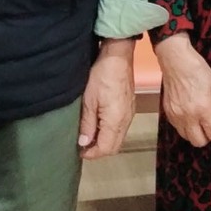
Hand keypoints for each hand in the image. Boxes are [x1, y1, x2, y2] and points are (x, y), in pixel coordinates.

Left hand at [78, 38, 135, 159]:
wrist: (118, 57)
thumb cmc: (102, 76)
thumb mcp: (89, 101)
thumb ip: (87, 124)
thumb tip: (84, 143)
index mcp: (116, 121)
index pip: (106, 148)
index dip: (92, 154)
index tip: (80, 152)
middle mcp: (126, 121)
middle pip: (115, 147)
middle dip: (99, 150)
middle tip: (83, 147)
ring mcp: (130, 114)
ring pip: (119, 138)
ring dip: (105, 142)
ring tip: (89, 136)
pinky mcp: (130, 108)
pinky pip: (121, 128)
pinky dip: (111, 133)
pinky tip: (100, 126)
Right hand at [154, 33, 210, 147]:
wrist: (175, 60)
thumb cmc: (197, 69)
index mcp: (203, 109)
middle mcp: (188, 116)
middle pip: (198, 142)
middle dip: (208, 138)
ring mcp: (176, 115)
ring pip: (186, 137)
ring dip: (196, 134)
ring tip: (201, 123)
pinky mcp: (167, 112)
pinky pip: (177, 128)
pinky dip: (185, 127)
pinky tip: (190, 116)